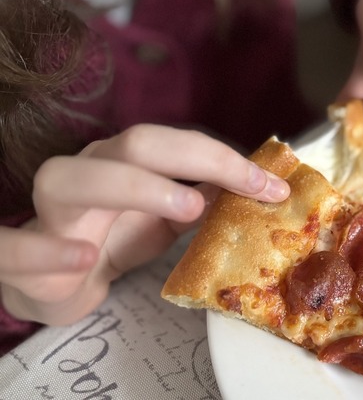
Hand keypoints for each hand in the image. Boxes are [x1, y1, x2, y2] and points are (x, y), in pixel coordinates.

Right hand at [0, 124, 288, 325]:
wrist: (54, 281)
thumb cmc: (113, 237)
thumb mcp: (166, 217)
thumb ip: (203, 199)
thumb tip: (259, 186)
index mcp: (126, 161)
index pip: (179, 144)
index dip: (228, 160)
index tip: (275, 185)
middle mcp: (89, 170)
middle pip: (137, 144)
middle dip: (200, 159)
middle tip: (248, 188)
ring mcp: (52, 208)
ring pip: (74, 180)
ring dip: (137, 188)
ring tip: (189, 208)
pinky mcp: (18, 255)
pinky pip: (14, 247)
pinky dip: (47, 252)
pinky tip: (84, 257)